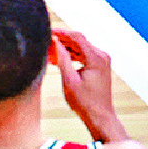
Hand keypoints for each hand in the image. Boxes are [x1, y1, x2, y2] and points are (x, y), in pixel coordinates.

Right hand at [51, 28, 127, 142]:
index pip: (76, 37)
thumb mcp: (69, 80)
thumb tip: (54, 42)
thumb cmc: (85, 103)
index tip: (47, 31)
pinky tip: (59, 59)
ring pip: (80, 48)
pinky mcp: (100, 66)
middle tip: (45, 43)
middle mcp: (102, 56)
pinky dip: (72, 55)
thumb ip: (62, 58)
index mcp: (96, 58)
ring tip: (49, 53)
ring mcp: (102, 61)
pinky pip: (84, 55)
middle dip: (61, 41)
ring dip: (65, 49)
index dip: (61, 32)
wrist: (100, 117)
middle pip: (79, 41)